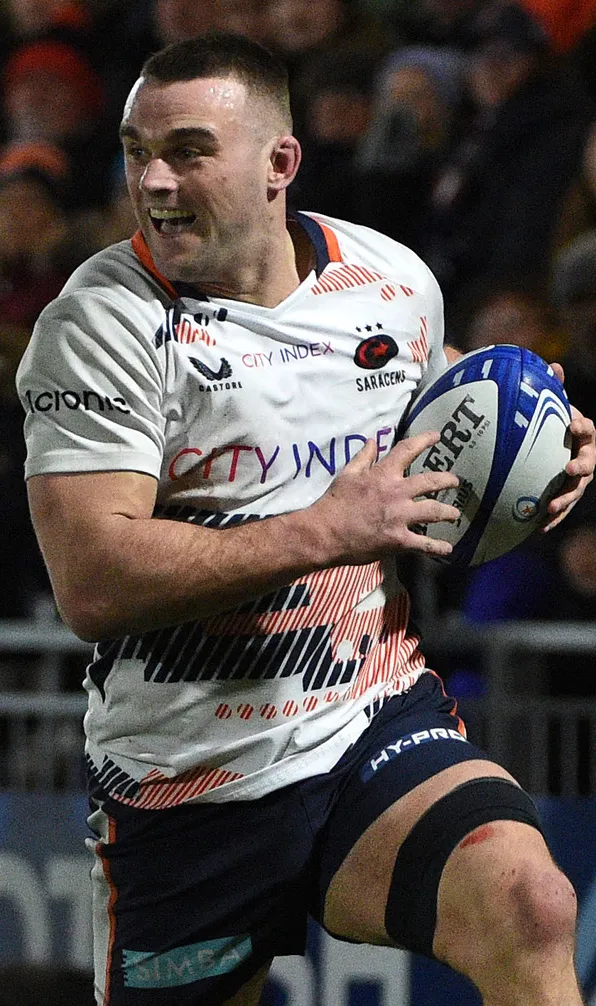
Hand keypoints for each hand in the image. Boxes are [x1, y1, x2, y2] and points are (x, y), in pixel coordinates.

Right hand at [313, 433, 460, 563]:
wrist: (325, 533)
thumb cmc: (334, 503)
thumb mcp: (347, 475)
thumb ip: (363, 458)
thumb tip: (372, 441)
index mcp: (383, 475)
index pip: (408, 450)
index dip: (425, 440)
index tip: (437, 436)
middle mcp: (397, 493)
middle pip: (431, 481)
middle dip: (447, 480)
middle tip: (455, 482)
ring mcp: (400, 517)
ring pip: (434, 511)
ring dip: (448, 512)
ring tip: (454, 514)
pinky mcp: (399, 540)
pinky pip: (424, 544)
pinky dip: (438, 547)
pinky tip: (447, 549)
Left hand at [543, 362, 595, 531]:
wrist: (551, 443)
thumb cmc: (550, 422)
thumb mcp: (550, 405)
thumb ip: (552, 388)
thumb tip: (553, 365)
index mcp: (582, 433)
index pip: (587, 428)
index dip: (581, 426)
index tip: (571, 425)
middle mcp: (584, 456)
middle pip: (588, 464)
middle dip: (580, 468)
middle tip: (568, 470)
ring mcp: (577, 479)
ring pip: (575, 491)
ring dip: (565, 500)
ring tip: (550, 507)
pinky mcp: (565, 494)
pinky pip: (561, 508)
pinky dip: (552, 518)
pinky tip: (538, 528)